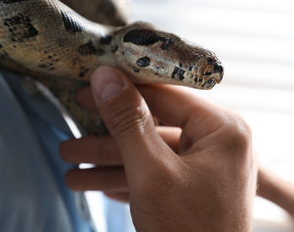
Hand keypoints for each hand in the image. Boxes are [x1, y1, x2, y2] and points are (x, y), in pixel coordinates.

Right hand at [60, 66, 256, 231]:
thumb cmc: (186, 231)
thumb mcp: (151, 171)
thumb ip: (128, 121)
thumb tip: (106, 77)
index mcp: (223, 129)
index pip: (167, 94)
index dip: (123, 88)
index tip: (88, 85)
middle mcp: (220, 143)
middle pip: (154, 126)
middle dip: (108, 135)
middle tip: (73, 128)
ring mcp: (209, 168)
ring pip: (151, 153)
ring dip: (110, 161)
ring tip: (70, 164)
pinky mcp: (196, 189)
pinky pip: (158, 174)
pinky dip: (128, 178)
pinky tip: (95, 182)